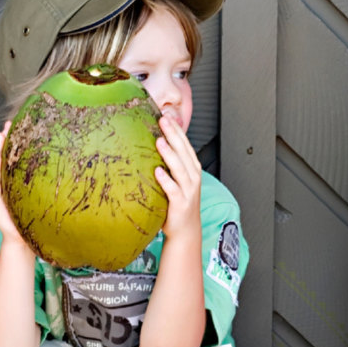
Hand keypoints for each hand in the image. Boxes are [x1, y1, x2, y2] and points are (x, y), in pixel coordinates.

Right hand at [0, 121, 25, 245]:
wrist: (21, 239)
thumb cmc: (29, 219)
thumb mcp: (32, 196)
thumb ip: (35, 183)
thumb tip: (54, 167)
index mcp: (7, 184)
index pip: (6, 160)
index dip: (8, 145)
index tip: (14, 128)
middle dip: (0, 143)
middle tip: (7, 127)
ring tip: (0, 139)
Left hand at [153, 116, 200, 239]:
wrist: (185, 230)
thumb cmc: (179, 203)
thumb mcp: (178, 180)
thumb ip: (171, 164)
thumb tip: (154, 144)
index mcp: (192, 169)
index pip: (185, 145)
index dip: (177, 130)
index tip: (166, 116)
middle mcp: (192, 177)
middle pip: (183, 152)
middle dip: (173, 135)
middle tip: (162, 120)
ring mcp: (188, 190)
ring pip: (180, 168)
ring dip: (170, 154)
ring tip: (159, 141)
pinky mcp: (180, 203)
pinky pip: (173, 189)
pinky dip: (166, 180)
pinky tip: (158, 171)